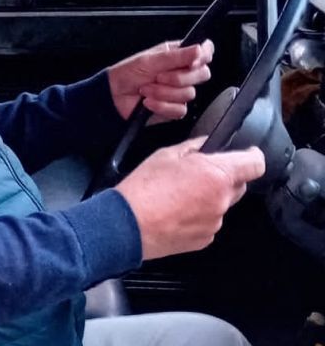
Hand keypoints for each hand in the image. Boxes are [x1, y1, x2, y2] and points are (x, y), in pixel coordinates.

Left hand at [107, 40, 213, 120]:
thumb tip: (200, 49)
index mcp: (177, 55)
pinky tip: (148, 102)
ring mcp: (179, 91)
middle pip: (202, 74)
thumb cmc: (127, 73)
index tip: (192, 61)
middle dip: (179, 78)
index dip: (203, 56)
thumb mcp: (150, 60)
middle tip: (158, 76)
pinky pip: (180, 109)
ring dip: (163, 92)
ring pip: (189, 94)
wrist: (113, 96)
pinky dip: (161, 106)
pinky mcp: (175, 108)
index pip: (204, 52)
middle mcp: (181, 72)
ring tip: (146, 89)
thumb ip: (177, 56)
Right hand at [115, 136, 263, 259]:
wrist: (128, 224)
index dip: (253, 156)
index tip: (249, 154)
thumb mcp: (164, 155)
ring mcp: (215, 222)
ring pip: (221, 204)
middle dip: (223, 178)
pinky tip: (175, 212)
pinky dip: (198, 216)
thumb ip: (192, 147)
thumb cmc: (143, 189)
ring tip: (178, 196)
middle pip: (238, 185)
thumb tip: (205, 144)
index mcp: (216, 175)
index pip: (254, 164)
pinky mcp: (205, 239)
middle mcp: (221, 200)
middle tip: (197, 175)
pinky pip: (209, 222)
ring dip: (208, 198)